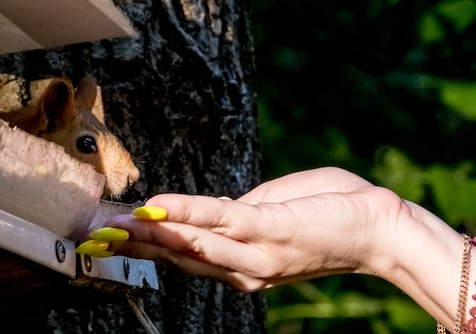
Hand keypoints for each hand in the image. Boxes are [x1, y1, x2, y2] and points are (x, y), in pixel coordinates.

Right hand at [100, 167, 403, 290]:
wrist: (378, 225)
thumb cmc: (327, 211)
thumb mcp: (273, 213)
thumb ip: (239, 213)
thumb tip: (211, 207)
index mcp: (241, 264)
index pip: (186, 257)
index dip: (149, 247)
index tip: (115, 236)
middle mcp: (242, 268)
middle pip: (179, 257)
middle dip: (136, 246)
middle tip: (97, 235)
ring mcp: (255, 252)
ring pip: (191, 243)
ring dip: (150, 233)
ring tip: (115, 225)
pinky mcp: (269, 230)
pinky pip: (218, 220)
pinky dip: (185, 213)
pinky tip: (157, 207)